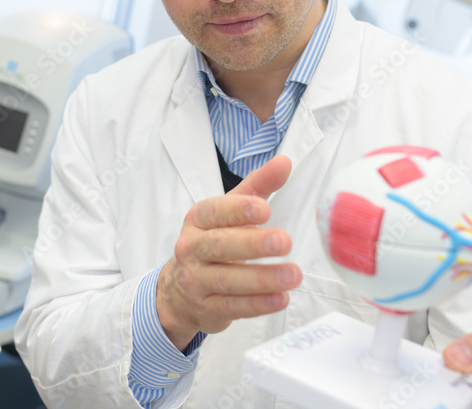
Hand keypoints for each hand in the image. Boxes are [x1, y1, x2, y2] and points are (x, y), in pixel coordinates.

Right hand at [156, 155, 301, 349]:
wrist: (179, 291)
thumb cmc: (213, 243)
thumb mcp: (229, 213)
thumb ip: (257, 187)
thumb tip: (284, 162)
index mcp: (197, 220)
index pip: (214, 212)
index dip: (237, 210)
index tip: (264, 209)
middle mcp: (191, 249)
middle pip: (220, 246)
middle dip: (253, 244)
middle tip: (284, 242)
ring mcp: (196, 281)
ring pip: (227, 279)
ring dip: (262, 278)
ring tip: (293, 275)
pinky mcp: (206, 308)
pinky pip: (233, 307)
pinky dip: (258, 304)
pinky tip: (281, 298)